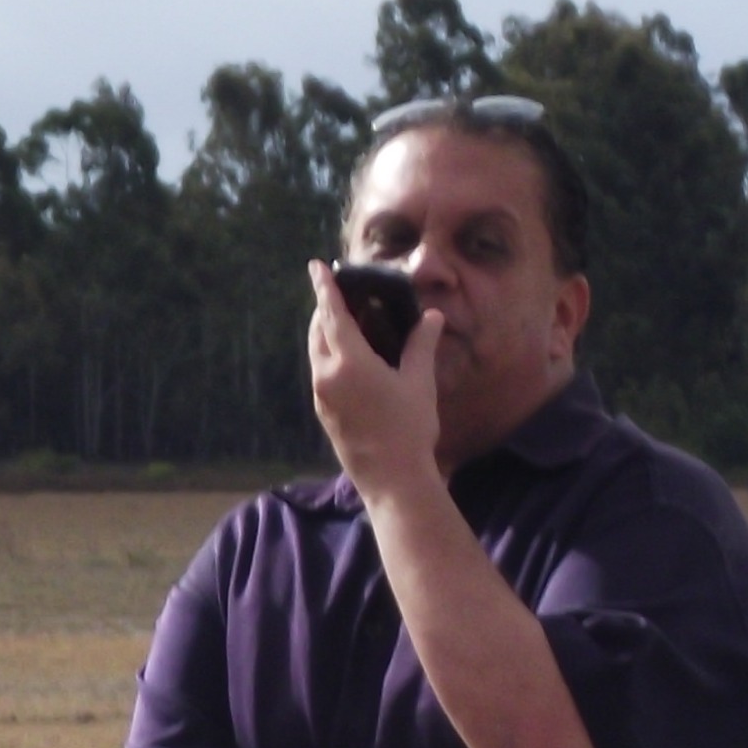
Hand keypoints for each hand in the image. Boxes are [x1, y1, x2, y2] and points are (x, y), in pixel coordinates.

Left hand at [304, 262, 446, 496]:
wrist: (392, 480)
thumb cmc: (409, 429)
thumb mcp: (419, 382)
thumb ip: (421, 345)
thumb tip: (432, 317)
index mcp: (349, 363)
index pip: (331, 314)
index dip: (325, 288)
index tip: (315, 266)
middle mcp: (328, 376)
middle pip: (318, 331)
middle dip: (325, 309)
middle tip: (337, 294)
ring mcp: (322, 397)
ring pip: (317, 353)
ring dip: (325, 333)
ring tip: (343, 323)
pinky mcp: (324, 413)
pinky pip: (321, 372)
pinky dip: (329, 355)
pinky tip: (347, 358)